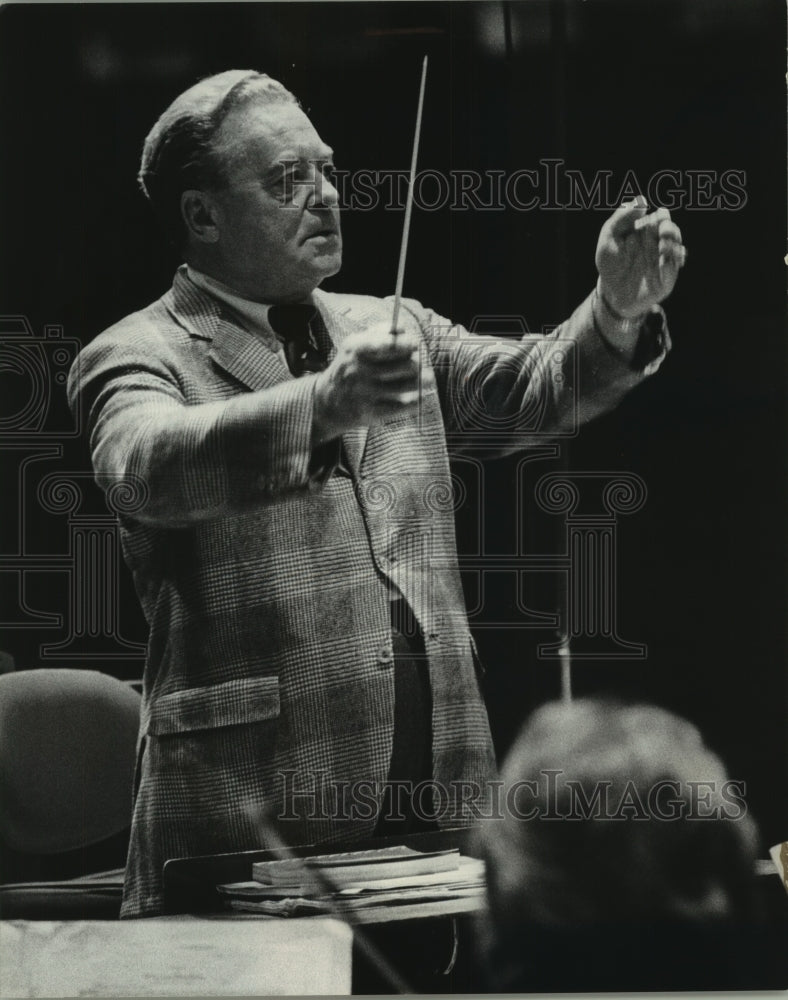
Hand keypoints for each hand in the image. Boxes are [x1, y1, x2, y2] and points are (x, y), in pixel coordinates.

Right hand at [313, 324, 434, 440]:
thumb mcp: (355, 345)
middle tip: (417, 364)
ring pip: (410, 384)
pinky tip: (418, 397)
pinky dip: (416, 400)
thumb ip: (379, 333)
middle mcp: (359, 371)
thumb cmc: (349, 368)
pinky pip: (405, 406)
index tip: (415, 345)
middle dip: (417, 363)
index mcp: (356, 348)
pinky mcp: (371, 413)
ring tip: (427, 379)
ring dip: (424, 381)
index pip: (389, 344)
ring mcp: (365, 393)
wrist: (327, 403)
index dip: (407, 344)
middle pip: (407, 365)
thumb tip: (404, 329)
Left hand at [596, 195, 686, 317]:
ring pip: (677, 248)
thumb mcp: (609, 237)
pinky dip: (672, 262)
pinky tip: (663, 260)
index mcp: (647, 232)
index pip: (662, 217)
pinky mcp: (665, 279)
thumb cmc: (610, 263)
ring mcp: (663, 262)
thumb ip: (622, 217)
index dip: (662, 216)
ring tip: (662, 245)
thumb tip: (642, 201)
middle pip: (672, 231)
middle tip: (662, 230)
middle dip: (669, 229)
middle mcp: (658, 245)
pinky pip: (673, 269)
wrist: (609, 291)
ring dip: (673, 244)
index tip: (658, 215)